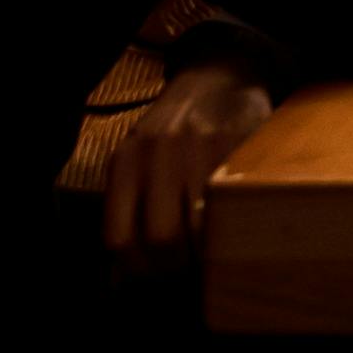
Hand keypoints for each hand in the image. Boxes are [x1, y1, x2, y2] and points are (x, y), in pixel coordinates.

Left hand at [104, 56, 275, 273]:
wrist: (217, 80)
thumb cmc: (175, 132)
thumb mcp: (140, 159)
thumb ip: (132, 203)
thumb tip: (129, 270)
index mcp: (125, 162)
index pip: (119, 238)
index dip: (139, 267)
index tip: (156, 272)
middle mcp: (156, 155)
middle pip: (161, 237)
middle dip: (178, 264)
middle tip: (189, 266)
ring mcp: (196, 149)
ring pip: (199, 227)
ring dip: (207, 250)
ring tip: (212, 250)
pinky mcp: (234, 146)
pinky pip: (230, 205)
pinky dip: (232, 225)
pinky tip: (233, 226)